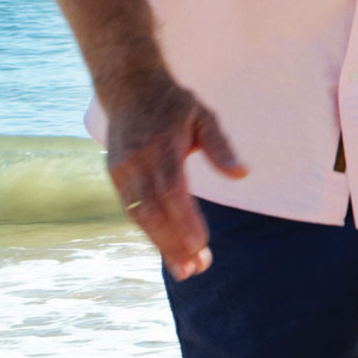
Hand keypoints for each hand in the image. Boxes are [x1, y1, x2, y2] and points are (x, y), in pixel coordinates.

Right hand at [101, 73, 247, 279]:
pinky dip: (149, 232)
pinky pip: (132, 210)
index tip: (200, 246)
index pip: (172, 192)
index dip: (184, 221)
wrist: (129, 87)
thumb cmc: (174, 105)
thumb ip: (220, 145)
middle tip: (195, 270)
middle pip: (153, 212)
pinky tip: (167, 249)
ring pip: (140, 216)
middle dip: (173, 244)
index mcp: (161, 147)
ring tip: (183, 270)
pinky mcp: (115, 175)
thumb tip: (242, 173)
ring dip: (161, 245)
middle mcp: (136, 162)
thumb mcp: (203, 115)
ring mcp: (122, 170)